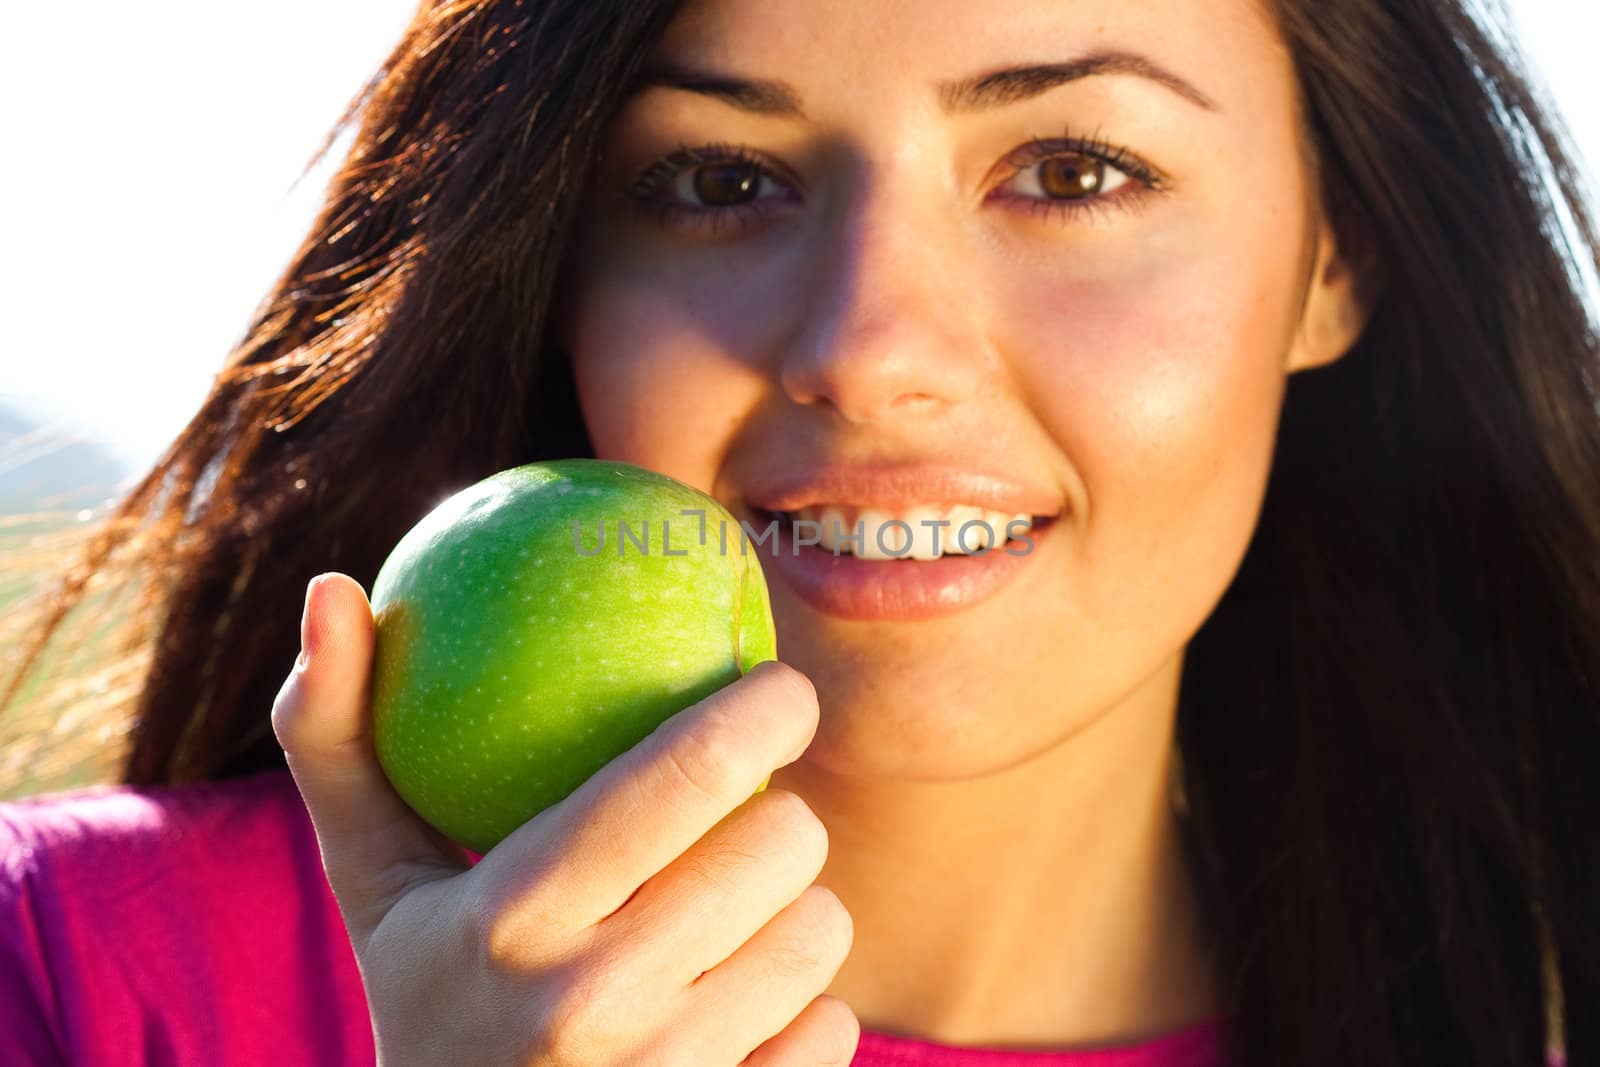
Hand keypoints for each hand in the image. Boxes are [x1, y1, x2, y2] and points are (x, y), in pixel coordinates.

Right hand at [271, 572, 857, 1065]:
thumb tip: (331, 588)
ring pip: (821, 928)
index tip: (781, 688)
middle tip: (748, 815)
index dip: (766, 708)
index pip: (684, 776)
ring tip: (734, 914)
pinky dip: (804, 1009)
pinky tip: (739, 1011)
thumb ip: (340, 738)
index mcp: (511, 916)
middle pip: (782, 841)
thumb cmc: (429, 1001)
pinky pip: (834, 1027)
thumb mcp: (373, 886)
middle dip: (780, 810)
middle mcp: (592, 1004)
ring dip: (796, 906)